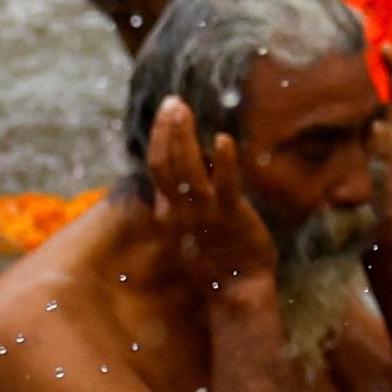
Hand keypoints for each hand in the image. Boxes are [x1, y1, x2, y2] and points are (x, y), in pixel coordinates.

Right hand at [144, 94, 279, 295]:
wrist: (235, 290)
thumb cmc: (214, 257)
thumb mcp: (185, 228)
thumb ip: (178, 201)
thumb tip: (179, 172)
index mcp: (169, 212)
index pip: (156, 167)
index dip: (159, 138)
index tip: (165, 113)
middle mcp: (181, 211)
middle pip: (167, 164)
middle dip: (168, 130)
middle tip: (172, 102)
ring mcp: (204, 214)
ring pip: (188, 170)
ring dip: (185, 138)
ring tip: (185, 111)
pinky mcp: (230, 216)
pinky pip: (225, 186)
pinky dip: (223, 162)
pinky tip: (223, 139)